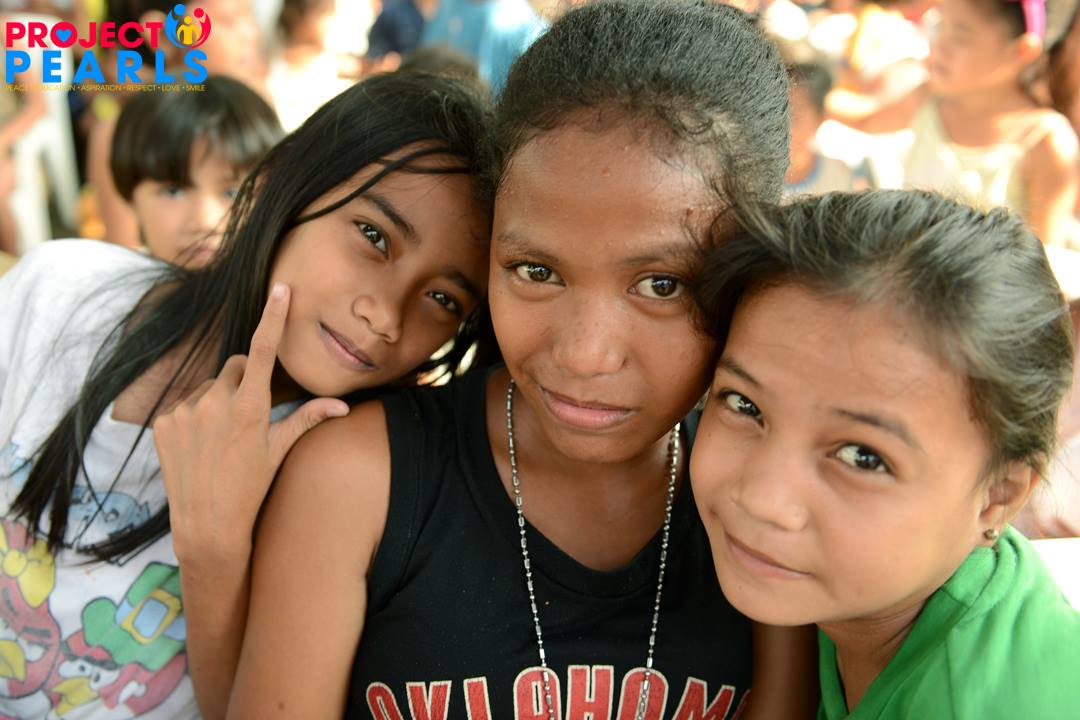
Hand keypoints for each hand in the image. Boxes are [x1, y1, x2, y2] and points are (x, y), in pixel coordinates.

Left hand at [154, 283, 348, 563]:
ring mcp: (186, 411)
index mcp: (250, 408)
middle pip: (237, 366)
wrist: (207, 524)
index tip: (280, 288)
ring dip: (218, 399)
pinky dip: (194, 414)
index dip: (273, 316)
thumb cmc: (252, 488)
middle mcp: (216, 403)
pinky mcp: (164, 421)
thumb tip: (343, 406)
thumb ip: (308, 419)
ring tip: (222, 437)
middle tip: (249, 414)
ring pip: (210, 385)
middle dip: (246, 379)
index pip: (264, 350)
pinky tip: (201, 443)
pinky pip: (185, 402)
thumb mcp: (280, 451)